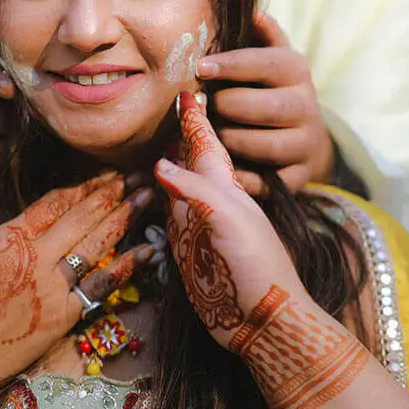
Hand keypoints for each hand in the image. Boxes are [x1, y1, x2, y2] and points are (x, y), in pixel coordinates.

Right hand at [0, 172, 153, 402]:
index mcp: (9, 238)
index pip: (56, 202)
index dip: (84, 183)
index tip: (108, 169)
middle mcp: (37, 259)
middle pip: (84, 218)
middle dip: (114, 193)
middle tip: (140, 173)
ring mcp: (53, 290)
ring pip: (98, 246)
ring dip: (125, 219)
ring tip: (148, 197)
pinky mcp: (62, 319)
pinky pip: (100, 288)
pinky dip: (125, 268)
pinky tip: (146, 251)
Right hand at [158, 94, 369, 408]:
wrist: (264, 320)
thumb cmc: (258, 266)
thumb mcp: (232, 221)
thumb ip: (196, 191)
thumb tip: (159, 164)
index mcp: (224, 186)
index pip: (206, 142)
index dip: (194, 117)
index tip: (184, 88)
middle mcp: (208, 200)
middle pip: (187, 158)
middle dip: (175, 132)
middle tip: (160, 106)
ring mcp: (196, 224)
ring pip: (174, 184)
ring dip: (162, 162)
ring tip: (148, 138)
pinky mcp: (185, 250)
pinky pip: (164, 215)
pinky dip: (154, 197)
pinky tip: (144, 187)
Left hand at [196, 12, 334, 194]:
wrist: (302, 135)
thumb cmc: (269, 87)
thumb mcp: (270, 56)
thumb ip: (262, 34)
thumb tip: (252, 10)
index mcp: (296, 70)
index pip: (265, 63)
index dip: (230, 65)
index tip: (200, 68)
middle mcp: (307, 106)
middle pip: (260, 107)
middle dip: (224, 108)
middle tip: (202, 107)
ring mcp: (305, 143)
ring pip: (261, 145)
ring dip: (228, 140)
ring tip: (210, 133)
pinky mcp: (298, 176)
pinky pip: (265, 181)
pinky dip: (239, 176)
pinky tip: (219, 167)